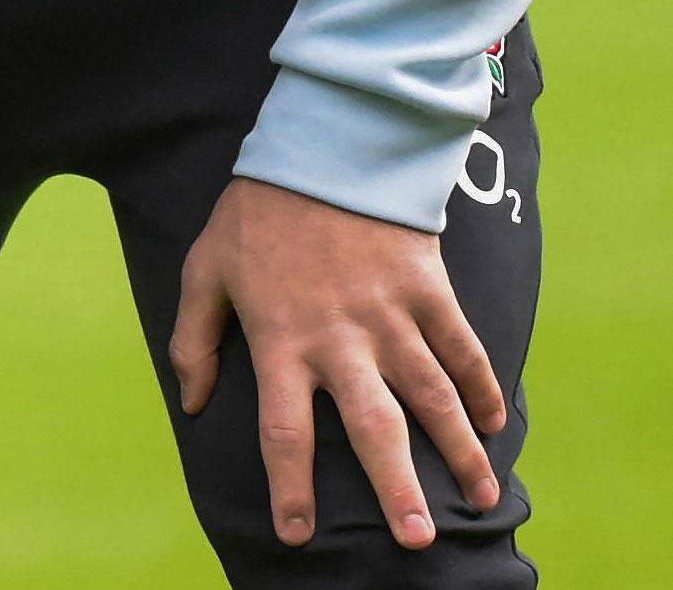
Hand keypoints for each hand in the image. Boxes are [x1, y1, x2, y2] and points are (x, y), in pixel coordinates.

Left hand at [171, 176, 506, 550]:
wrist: (321, 148)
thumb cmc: (255, 214)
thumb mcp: (204, 269)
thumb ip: (193, 339)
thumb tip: (191, 402)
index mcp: (280, 338)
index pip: (284, 429)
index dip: (290, 485)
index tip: (298, 533)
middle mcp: (340, 337)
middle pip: (372, 426)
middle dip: (396, 486)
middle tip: (415, 538)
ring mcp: (390, 314)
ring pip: (432, 396)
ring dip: (459, 450)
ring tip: (479, 497)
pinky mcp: (428, 289)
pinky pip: (463, 348)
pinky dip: (483, 388)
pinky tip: (496, 424)